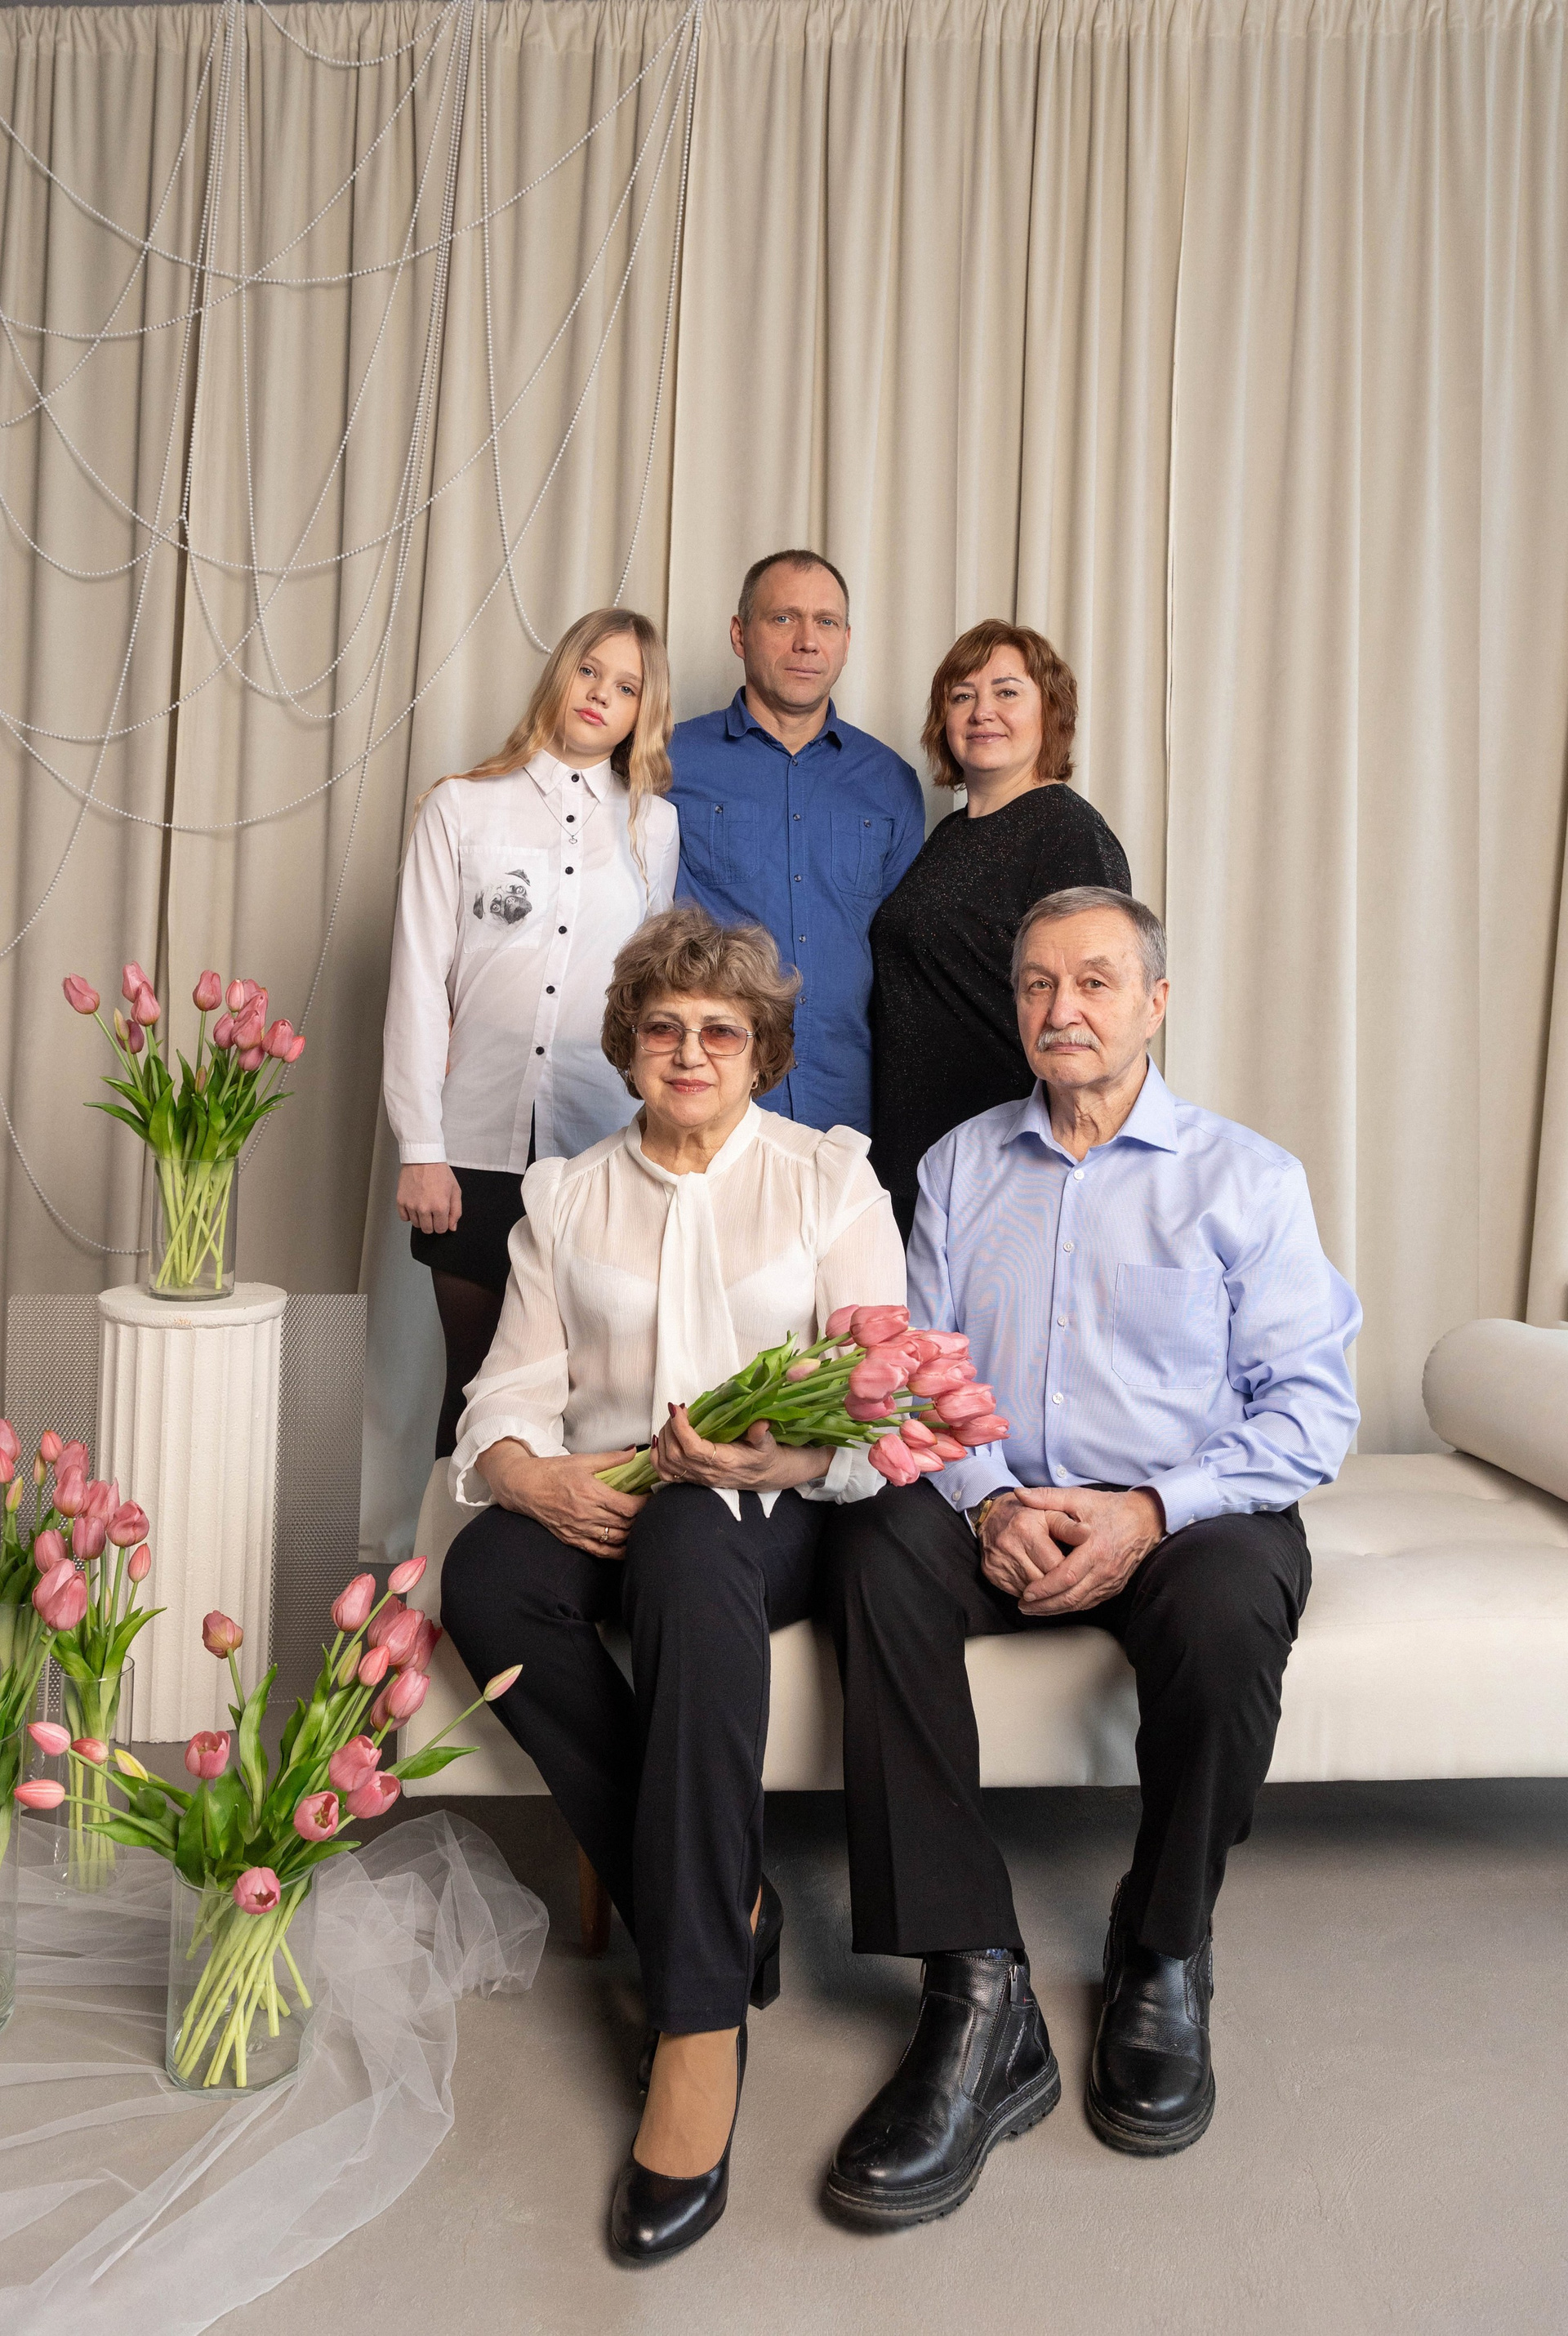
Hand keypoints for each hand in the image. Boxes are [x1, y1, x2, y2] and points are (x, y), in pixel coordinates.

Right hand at [397, 1162, 462, 1235]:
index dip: (442, 1224)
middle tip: (433, 1211)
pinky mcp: (401, 1201)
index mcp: (440, 1206)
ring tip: (424, 1204)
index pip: (441, 1229)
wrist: (423, 1158)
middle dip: (432, 1223)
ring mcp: (411, 1205)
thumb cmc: (440, 1172)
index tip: (442, 1216)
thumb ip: (456, 1211)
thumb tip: (452, 1227)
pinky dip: (409, 1214)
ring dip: (421, 1218)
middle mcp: (425, 1208)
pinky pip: (404, 1218)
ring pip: (416, 1224)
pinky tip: (414, 1204)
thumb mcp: (455, 1190)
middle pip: (427, 1230)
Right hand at [476, 1439, 645, 1556]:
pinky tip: (626, 1548)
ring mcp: (579, 1529)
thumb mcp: (583, 1460)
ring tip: (642, 1527)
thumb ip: (611, 1458)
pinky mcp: (572, 1539)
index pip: (629, 1507)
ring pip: (615, 1539)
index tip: (652, 1499)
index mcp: (592, 1493)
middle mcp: (587, 1514)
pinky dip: (616, 1552)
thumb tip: (634, 1452)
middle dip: (642, 1519)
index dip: (645, 1505)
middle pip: (626, 1524)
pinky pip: (599, 1551)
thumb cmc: (552, 1472)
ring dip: (632, 1535)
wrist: (525, 1487)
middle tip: (651, 1512)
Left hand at [653, 1406, 830, 1493]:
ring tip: (671, 1422)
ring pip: (667, 1463)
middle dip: (670, 1429)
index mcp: (724, 1462)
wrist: (766, 1476)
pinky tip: (660, 1441)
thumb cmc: (765, 1456)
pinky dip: (657, 1458)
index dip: (681, 1428)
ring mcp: (698, 1478)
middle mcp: (707, 1473)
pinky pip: (667, 1474)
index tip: (679, 1408)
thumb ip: (761, 1434)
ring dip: (663, 1439)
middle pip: (675, 1454)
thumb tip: (762, 1423)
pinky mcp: (693, 1480)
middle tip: (677, 1411)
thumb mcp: (767, 1444)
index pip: (693, 1449)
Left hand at [985, 1485, 1163, 1616]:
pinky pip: (1091, 1602)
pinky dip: (1072, 1607)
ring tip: (1035, 1609)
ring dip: (1056, 1609)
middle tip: (1024, 1606)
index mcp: (1094, 1549)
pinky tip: (1057, 1606)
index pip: (1065, 1577)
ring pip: (1081, 1603)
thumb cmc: (1110, 1507)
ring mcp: (1111, 1580)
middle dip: (1045, 1605)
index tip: (1026, 1593)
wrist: (1145, 1519)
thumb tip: (1020, 1494)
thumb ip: (1047, 1497)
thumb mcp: (1078, 1497)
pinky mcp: (1115, 1586)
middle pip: (1071, 1597)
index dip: (1044, 1588)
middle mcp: (1104, 1569)